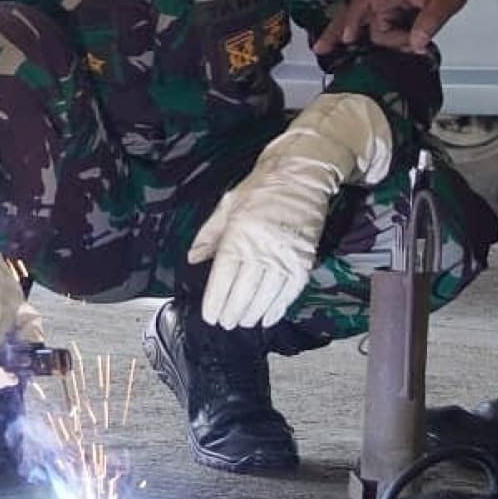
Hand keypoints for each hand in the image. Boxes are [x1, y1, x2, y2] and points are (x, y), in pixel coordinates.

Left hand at [189, 93, 389, 327]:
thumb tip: (193, 258)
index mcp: (240, 233)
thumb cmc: (261, 188)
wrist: (302, 175)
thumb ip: (210, 234)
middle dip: (232, 312)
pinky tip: (267, 317)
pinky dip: (279, 308)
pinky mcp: (304, 259)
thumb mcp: (228, 205)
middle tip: (224, 324)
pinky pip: (290, 291)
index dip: (216, 300)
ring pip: (267, 295)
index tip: (210, 315)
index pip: (224, 276)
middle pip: (244, 290)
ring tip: (242, 323)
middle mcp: (263, 247)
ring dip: (253, 313)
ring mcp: (286, 255)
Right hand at [315, 0, 473, 55]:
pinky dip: (394, 39)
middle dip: (338, 32)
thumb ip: (430, 22)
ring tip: (417, 42)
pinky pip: (384, 30)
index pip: (364, 4)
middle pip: (353, 15)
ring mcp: (385, 5)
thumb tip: (416, 43)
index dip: (353, 21)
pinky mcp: (390, 12)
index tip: (346, 38)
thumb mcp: (446, 0)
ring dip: (393, 41)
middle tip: (321, 49)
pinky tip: (410, 42)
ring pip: (376, 31)